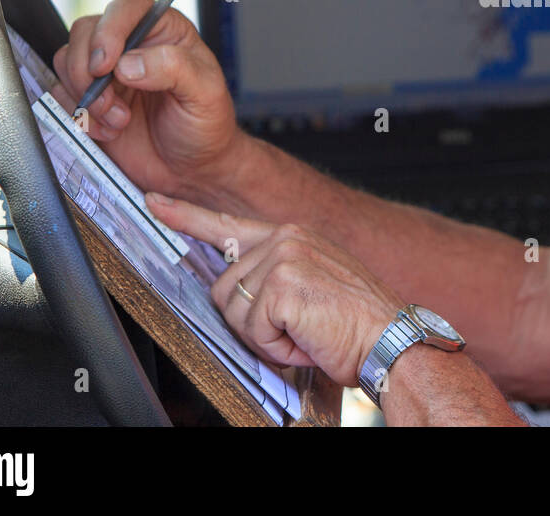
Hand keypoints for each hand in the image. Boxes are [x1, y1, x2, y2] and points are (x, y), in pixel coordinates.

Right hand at [51, 0, 243, 201]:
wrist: (191, 169)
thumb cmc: (206, 125)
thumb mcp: (205, 93)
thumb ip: (174, 68)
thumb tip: (128, 63)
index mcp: (163, 31)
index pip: (124, 12)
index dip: (108, 32)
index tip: (106, 64)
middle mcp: (131, 45)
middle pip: (85, 32)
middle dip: (90, 71)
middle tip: (112, 103)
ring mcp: (107, 73)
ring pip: (68, 61)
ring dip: (86, 95)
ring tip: (119, 121)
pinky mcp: (89, 99)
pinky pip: (62, 95)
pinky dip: (79, 116)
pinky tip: (110, 132)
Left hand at [147, 192, 403, 386]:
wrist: (393, 340)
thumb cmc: (360, 322)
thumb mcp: (315, 286)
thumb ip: (275, 276)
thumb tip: (236, 287)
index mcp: (294, 235)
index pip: (229, 224)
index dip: (187, 216)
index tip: (156, 203)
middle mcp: (288, 237)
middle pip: (224, 288)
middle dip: (252, 321)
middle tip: (297, 328)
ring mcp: (285, 257)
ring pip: (235, 311)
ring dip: (266, 337)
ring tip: (306, 332)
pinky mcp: (283, 285)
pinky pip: (252, 329)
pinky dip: (277, 347)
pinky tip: (307, 338)